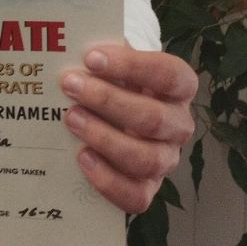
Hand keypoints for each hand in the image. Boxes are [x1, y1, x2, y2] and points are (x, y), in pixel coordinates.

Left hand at [60, 44, 196, 213]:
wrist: (119, 111)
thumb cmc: (116, 81)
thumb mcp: (115, 63)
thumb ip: (103, 57)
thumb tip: (67, 48)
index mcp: (180, 87)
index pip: (168, 75)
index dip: (132, 66)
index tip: (91, 57)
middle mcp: (179, 125)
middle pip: (154, 119)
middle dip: (108, 101)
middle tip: (70, 85)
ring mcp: (166, 159)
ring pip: (147, 159)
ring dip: (105, 139)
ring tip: (71, 119)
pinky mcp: (148, 188)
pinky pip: (136, 197)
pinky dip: (108, 180)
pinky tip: (82, 157)